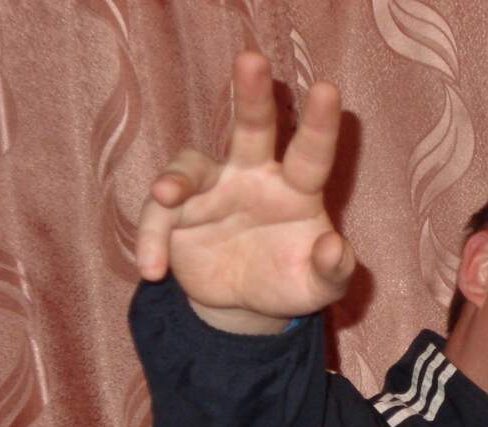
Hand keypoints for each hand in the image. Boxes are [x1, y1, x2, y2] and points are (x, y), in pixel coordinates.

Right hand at [136, 52, 353, 333]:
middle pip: (252, 128)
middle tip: (252, 60)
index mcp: (297, 190)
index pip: (312, 153)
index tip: (327, 88)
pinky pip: (159, 217)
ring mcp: (211, 190)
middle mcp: (254, 177)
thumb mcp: (320, 288)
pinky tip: (154, 270)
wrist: (245, 304)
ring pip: (191, 167)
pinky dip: (152, 240)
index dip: (319, 123)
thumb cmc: (291, 282)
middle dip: (252, 95)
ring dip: (176, 179)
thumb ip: (334, 271)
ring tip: (168, 196)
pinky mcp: (175, 213)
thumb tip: (335, 247)